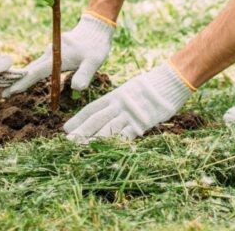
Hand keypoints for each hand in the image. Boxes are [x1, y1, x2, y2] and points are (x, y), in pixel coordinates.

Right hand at [2, 12, 114, 97]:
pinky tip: (27, 79)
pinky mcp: (53, 52)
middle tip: (2, 94)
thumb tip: (76, 89)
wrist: (95, 27)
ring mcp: (50, 51)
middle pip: (30, 70)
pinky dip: (32, 72)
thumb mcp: (94, 62)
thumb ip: (84, 75)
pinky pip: (40, 64)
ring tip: (10, 89)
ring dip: (23, 77)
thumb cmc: (95, 46)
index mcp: (56, 57)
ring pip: (34, 66)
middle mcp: (49, 53)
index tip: (8, 92)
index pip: (35, 73)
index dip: (22, 83)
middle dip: (16, 81)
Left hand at [63, 62, 192, 141]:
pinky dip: (116, 143)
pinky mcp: (142, 122)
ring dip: (94, 140)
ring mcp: (130, 114)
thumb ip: (118, 100)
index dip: (78, 118)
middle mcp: (119, 104)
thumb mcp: (130, 89)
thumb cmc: (150, 85)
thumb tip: (109, 109)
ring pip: (108, 129)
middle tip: (67, 142)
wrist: (168, 81)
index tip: (66, 128)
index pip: (92, 108)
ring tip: (82, 149)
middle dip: (81, 131)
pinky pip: (127, 135)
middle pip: (96, 119)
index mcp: (114, 96)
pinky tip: (106, 151)